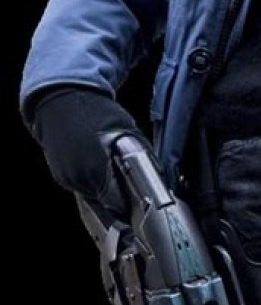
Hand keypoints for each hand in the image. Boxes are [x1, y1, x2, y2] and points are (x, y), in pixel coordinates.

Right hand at [29, 86, 150, 226]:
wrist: (62, 100)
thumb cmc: (95, 111)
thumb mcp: (127, 130)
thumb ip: (141, 155)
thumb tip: (156, 173)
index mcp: (97, 171)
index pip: (117, 204)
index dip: (129, 202)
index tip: (136, 199)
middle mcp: (78, 178)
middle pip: (103, 200)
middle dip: (115, 192)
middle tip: (124, 177)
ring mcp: (66, 177)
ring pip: (91, 193)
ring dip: (101, 186)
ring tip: (107, 164)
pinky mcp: (59, 174)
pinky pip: (79, 184)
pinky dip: (88, 178)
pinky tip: (94, 161)